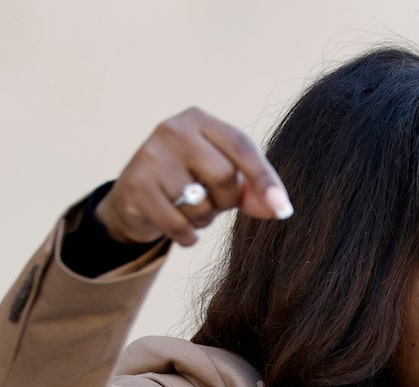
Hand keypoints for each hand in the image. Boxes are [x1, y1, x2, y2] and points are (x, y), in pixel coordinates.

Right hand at [95, 107, 292, 246]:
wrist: (134, 199)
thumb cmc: (189, 183)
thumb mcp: (223, 180)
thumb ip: (252, 190)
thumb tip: (278, 209)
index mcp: (200, 120)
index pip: (241, 146)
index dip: (264, 178)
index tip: (284, 208)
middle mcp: (173, 130)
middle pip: (224, 176)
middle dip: (226, 201)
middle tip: (212, 202)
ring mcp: (150, 156)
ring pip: (200, 203)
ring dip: (203, 219)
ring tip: (189, 210)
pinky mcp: (136, 186)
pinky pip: (178, 224)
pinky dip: (187, 235)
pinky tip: (181, 229)